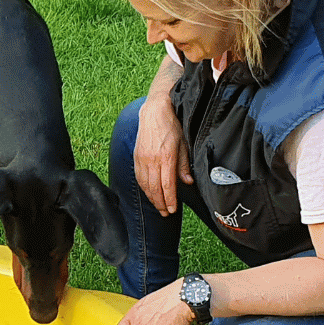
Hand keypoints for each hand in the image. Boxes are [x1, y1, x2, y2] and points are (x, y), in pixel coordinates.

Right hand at [135, 98, 192, 215]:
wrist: (155, 111)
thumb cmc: (171, 126)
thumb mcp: (183, 144)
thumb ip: (183, 165)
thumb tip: (187, 182)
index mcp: (166, 157)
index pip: (167, 185)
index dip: (170, 200)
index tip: (173, 209)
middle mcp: (152, 160)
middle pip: (155, 188)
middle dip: (160, 203)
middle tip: (166, 213)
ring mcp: (142, 159)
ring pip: (145, 185)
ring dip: (152, 198)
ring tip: (159, 207)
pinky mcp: (136, 157)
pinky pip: (139, 177)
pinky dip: (144, 188)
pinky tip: (149, 194)